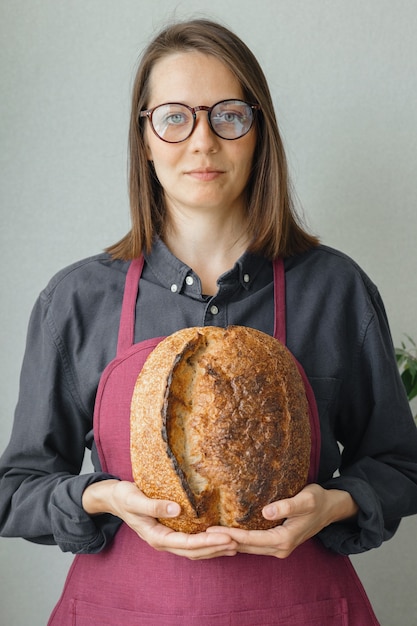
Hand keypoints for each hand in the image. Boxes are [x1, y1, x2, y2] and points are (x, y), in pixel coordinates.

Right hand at [82, 479, 236, 559]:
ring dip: (213, 548)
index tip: (226, 537)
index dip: (207, 542)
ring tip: (233, 544)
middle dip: (215, 548)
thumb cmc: (123, 496)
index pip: (187, 543)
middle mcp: (163, 541)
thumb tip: (177, 509)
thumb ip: (154, 505)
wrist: (112, 497)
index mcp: (156, 536)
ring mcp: (166, 538)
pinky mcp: (169, 531)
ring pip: (193, 549)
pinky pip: (190, 541)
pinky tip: (218, 537)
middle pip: (193, 551)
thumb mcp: (135, 498)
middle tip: (237, 542)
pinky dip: (205, 542)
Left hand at [207, 484, 357, 558]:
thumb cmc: (318, 500)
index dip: (231, 534)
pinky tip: (227, 535)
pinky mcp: (277, 542)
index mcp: (284, 539)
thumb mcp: (306, 499)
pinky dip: (240, 541)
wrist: (331, 508)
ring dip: (230, 542)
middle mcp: (280, 548)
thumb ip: (287, 505)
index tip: (213, 529)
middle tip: (203, 533)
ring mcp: (279, 547)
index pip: (251, 539)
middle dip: (225, 541)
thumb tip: (266, 511)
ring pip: (249, 548)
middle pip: (246, 547)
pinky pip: (254, 545)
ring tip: (210, 535)